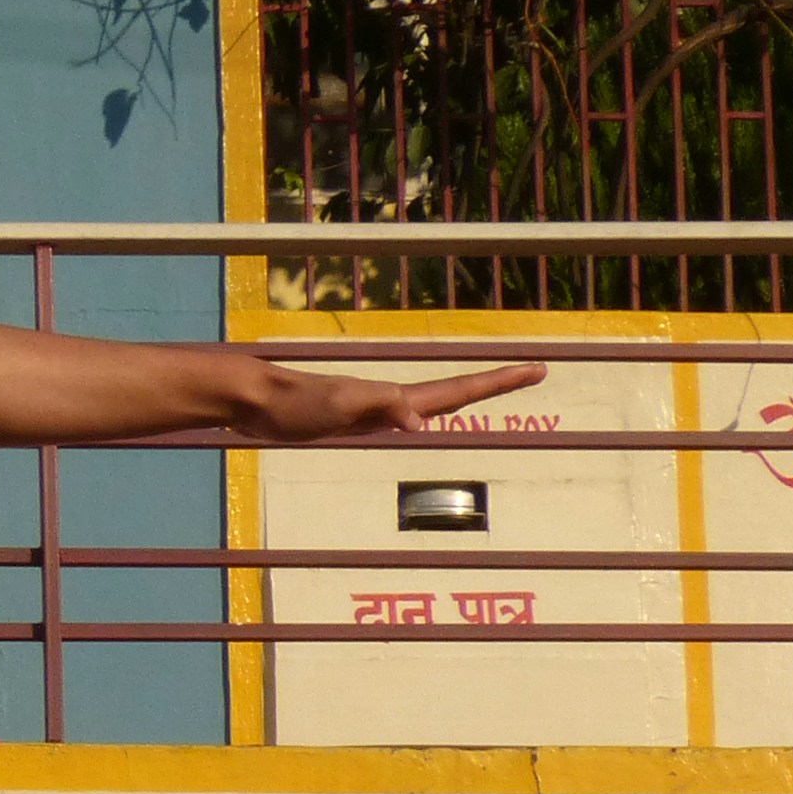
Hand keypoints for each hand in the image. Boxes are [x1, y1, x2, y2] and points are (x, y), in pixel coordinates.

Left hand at [233, 355, 543, 444]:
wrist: (253, 400)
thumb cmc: (295, 403)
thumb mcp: (342, 407)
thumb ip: (383, 409)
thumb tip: (423, 426)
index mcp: (397, 399)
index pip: (460, 390)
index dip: (500, 382)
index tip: (538, 367)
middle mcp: (392, 402)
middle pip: (455, 393)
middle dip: (496, 385)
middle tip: (533, 372)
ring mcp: (373, 411)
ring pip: (431, 405)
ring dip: (463, 398)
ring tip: (490, 391)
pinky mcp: (351, 422)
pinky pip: (400, 420)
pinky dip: (421, 419)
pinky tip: (417, 424)